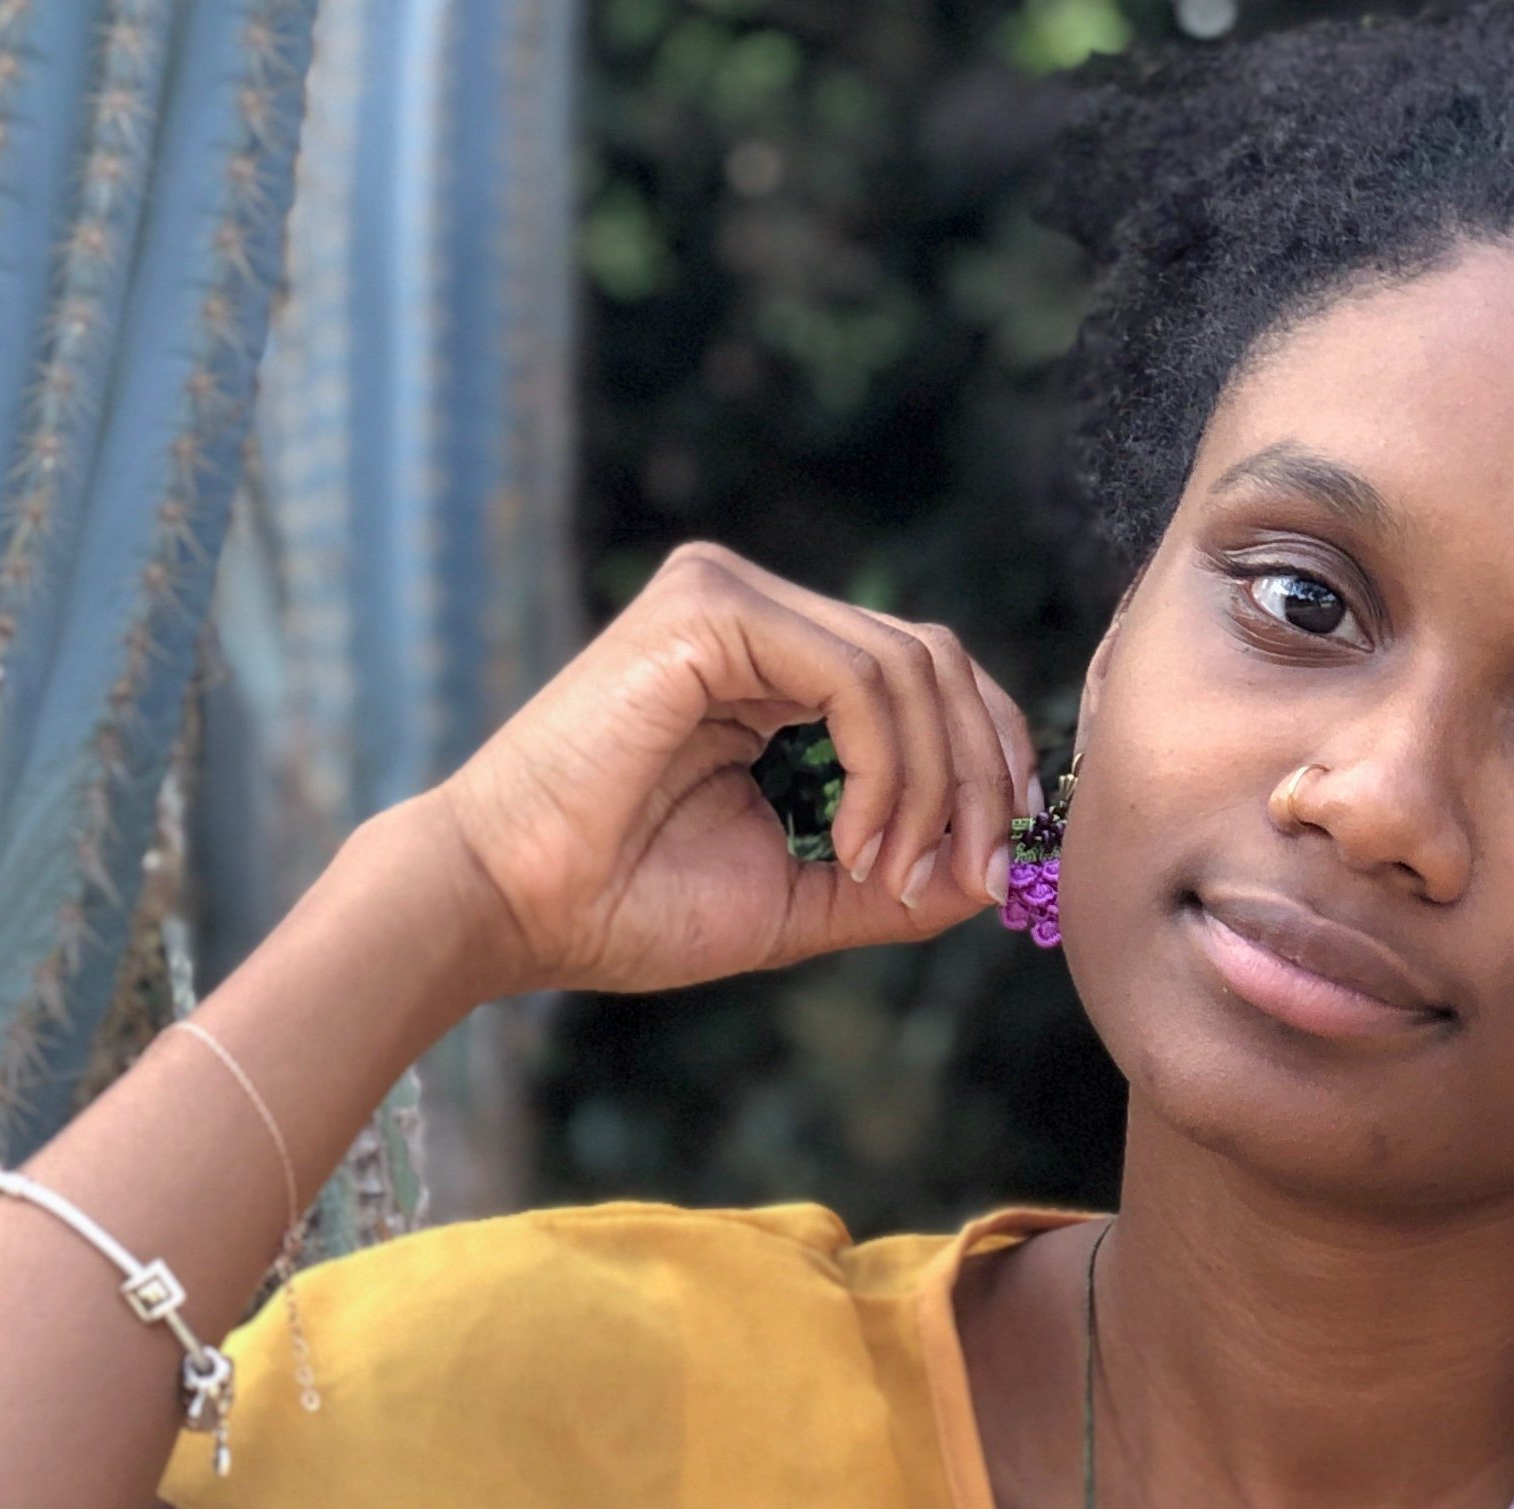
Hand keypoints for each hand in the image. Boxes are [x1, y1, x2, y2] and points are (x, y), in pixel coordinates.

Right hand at [411, 543, 1039, 999]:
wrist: (510, 907)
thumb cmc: (625, 907)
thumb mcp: (799, 897)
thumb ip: (897, 880)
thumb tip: (996, 874)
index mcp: (773, 667)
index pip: (926, 677)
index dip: (987, 761)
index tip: (1003, 866)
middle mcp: (757, 613)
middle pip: (936, 660)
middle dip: (980, 777)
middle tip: (978, 878)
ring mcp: (730, 596)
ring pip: (909, 668)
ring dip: (930, 790)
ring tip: (887, 878)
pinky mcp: (709, 608)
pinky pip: (856, 678)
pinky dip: (884, 770)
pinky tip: (853, 846)